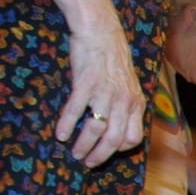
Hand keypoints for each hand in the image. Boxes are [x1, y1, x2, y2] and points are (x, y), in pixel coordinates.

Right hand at [57, 24, 144, 166]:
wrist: (101, 32)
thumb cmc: (112, 61)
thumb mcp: (128, 86)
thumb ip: (126, 106)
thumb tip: (119, 127)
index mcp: (136, 104)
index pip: (133, 138)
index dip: (120, 150)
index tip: (107, 152)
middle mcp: (123, 101)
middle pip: (114, 139)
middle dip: (100, 155)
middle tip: (87, 162)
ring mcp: (105, 93)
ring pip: (95, 129)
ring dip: (83, 144)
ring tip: (73, 151)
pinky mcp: (86, 83)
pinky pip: (75, 110)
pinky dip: (66, 125)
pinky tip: (59, 134)